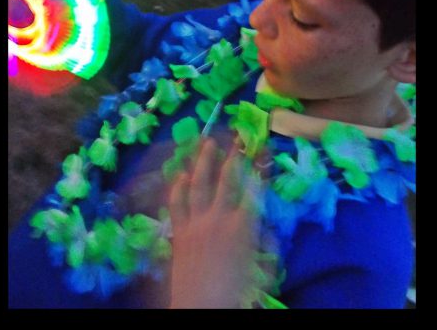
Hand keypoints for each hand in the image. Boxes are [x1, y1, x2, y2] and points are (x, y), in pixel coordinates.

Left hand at [168, 138, 259, 308]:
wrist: (200, 308)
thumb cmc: (235, 292)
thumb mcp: (261, 268)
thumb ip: (266, 243)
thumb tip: (268, 224)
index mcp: (243, 227)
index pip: (255, 189)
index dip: (260, 167)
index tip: (264, 149)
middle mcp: (219, 217)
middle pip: (227, 179)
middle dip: (233, 156)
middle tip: (236, 136)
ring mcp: (196, 222)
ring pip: (199, 184)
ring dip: (203, 161)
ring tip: (206, 142)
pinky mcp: (179, 231)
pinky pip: (177, 203)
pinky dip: (179, 187)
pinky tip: (180, 174)